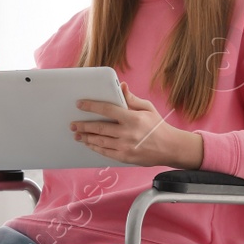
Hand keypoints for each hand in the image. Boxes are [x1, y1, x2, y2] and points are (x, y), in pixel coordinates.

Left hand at [71, 81, 203, 168]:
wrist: (170, 148)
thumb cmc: (157, 126)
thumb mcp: (147, 108)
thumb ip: (131, 99)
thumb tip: (121, 86)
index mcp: (132, 118)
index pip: (107, 109)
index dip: (91, 106)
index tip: (80, 104)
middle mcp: (127, 133)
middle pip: (99, 128)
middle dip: (83, 125)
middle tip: (73, 124)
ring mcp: (125, 147)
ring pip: (99, 141)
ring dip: (86, 137)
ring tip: (77, 134)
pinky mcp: (124, 157)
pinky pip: (105, 152)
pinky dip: (95, 147)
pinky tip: (89, 143)